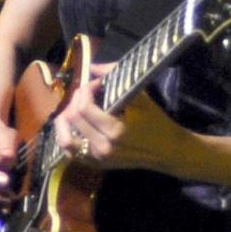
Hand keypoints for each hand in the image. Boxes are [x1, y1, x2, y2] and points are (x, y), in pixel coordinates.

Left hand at [53, 62, 191, 174]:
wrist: (166, 150)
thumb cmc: (156, 122)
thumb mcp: (142, 99)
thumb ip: (117, 79)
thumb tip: (93, 67)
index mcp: (115, 131)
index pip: (84, 108)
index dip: (86, 90)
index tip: (96, 84)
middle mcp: (102, 147)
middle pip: (72, 119)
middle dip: (76, 99)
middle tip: (87, 92)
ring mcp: (96, 159)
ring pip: (64, 137)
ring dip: (65, 118)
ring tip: (76, 107)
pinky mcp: (93, 164)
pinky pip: (69, 150)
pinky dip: (66, 134)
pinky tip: (74, 123)